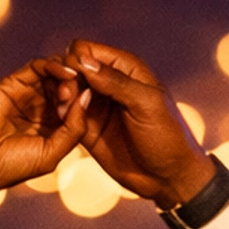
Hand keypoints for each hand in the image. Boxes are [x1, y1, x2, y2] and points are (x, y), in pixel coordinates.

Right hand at [0, 58, 91, 199]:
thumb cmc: (13, 167)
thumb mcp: (53, 153)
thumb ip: (73, 128)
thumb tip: (87, 96)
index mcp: (54, 128)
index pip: (78, 107)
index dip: (91, 100)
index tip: (105, 98)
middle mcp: (42, 109)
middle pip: (69, 87)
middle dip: (81, 84)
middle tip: (88, 85)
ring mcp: (28, 95)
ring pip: (55, 75)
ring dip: (69, 74)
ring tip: (76, 79)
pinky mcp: (12, 84)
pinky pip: (36, 67)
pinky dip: (52, 65)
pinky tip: (64, 71)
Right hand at [60, 41, 214, 207]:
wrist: (168, 177)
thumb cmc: (166, 137)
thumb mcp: (146, 105)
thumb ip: (116, 82)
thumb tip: (84, 62)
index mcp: (125, 68)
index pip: (88, 51)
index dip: (76, 60)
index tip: (74, 77)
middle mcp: (108, 83)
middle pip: (72, 68)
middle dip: (65, 79)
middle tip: (67, 97)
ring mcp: (97, 106)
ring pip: (65, 90)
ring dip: (61, 97)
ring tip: (65, 111)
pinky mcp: (88, 129)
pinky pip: (66, 115)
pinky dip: (61, 116)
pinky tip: (66, 123)